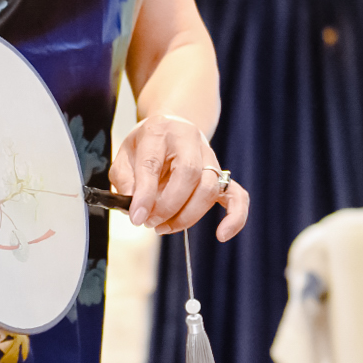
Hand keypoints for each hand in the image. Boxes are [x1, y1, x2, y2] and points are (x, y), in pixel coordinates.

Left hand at [110, 113, 250, 241]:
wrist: (172, 127)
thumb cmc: (146, 146)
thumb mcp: (124, 157)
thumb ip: (125, 182)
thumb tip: (134, 209)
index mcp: (159, 132)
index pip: (153, 164)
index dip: (145, 194)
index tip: (137, 218)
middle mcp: (189, 140)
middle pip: (189, 175)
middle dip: (169, 206)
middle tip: (150, 222)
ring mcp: (210, 156)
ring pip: (210, 188)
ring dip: (188, 216)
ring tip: (164, 227)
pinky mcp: (222, 174)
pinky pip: (237, 196)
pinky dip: (235, 217)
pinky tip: (222, 235)